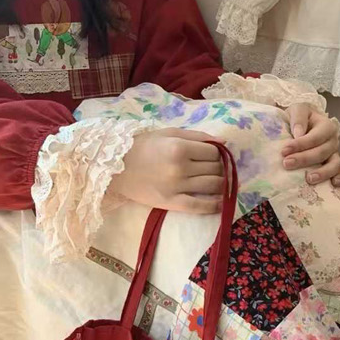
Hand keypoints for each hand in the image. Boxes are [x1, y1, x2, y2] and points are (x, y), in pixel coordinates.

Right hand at [106, 126, 228, 247]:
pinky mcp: (171, 203)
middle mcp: (180, 167)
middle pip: (215, 169)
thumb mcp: (169, 133)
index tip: (210, 156)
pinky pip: (199, 206)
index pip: (214, 153)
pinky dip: (214, 205)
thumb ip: (197, 135)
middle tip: (211, 168)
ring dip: (220, 183)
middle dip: (218, 168)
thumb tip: (224, 141)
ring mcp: (176, 187)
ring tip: (216, 182)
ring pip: (213, 185)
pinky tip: (220, 203)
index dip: (216, 154)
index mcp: (180, 147)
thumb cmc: (143, 146)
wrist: (116, 167)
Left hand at [271, 90, 339, 189]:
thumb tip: (298, 134)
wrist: (301, 124)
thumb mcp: (298, 110)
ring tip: (309, 179)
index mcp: (326, 126)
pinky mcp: (334, 166)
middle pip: (322, 152)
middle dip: (304, 159)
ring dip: (322, 173)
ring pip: (334, 165)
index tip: (284, 151)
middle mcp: (333, 141)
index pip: (315, 137)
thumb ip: (298, 118)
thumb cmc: (299, 118)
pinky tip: (333, 184)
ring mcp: (334, 154)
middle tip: (287, 164)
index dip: (300, 145)